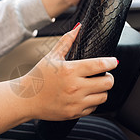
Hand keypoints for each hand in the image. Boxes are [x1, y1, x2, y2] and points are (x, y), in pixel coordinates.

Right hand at [0, 23, 117, 134]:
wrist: (26, 99)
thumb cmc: (38, 77)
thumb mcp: (52, 57)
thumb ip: (67, 41)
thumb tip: (78, 27)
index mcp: (70, 70)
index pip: (99, 65)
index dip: (111, 62)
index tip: (113, 62)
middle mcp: (74, 87)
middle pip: (107, 82)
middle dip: (109, 77)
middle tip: (104, 75)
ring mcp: (75, 102)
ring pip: (103, 96)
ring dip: (102, 90)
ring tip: (96, 85)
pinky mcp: (74, 113)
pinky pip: (94, 107)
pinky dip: (94, 101)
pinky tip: (86, 96)